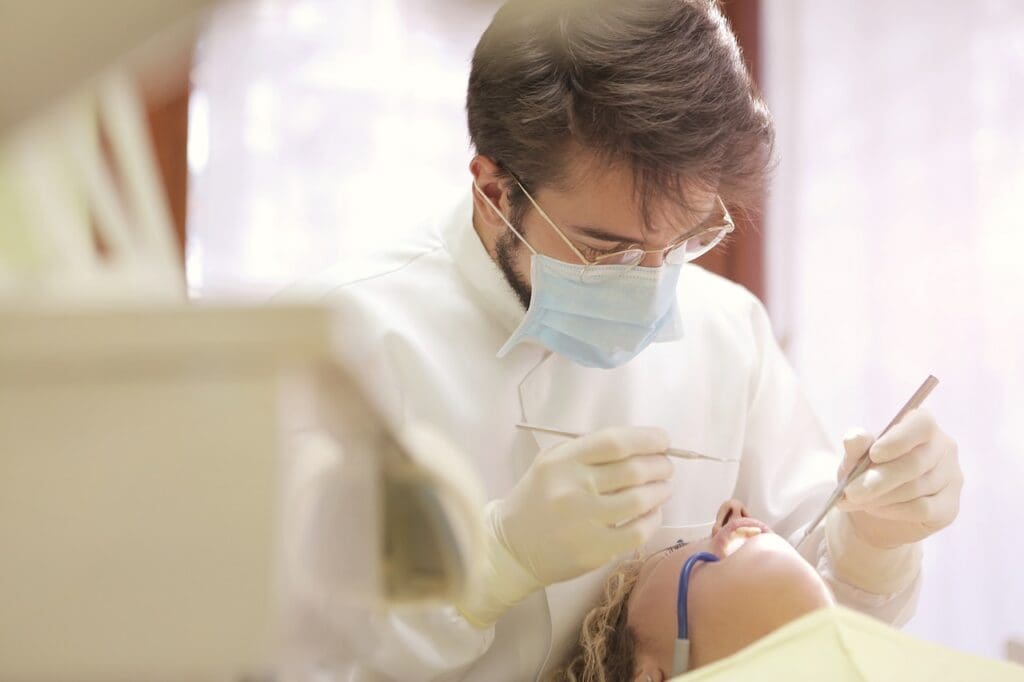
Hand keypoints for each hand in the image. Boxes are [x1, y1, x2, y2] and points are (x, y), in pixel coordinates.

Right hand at [456, 426, 672, 626]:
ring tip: (664, 487)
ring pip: (640, 500)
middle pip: (633, 470)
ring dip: (661, 490)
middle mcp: (574, 488)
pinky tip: (653, 512)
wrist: (510, 547)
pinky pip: (638, 532)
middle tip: (666, 466)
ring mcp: (585, 522)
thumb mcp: (549, 463)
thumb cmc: (535, 498)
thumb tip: (639, 446)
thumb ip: (587, 451)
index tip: (663, 440)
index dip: (647, 439)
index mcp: (562, 462)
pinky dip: (653, 519)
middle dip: (660, 465)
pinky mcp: (595, 551)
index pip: (615, 442)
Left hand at [836, 409, 962, 547]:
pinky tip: (876, 509)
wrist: (872, 510)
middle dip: (879, 479)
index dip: (899, 439)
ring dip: (881, 496)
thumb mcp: (854, 458)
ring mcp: (952, 478)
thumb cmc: (865, 473)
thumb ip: (855, 447)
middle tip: (851, 492)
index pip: (922, 424)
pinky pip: (923, 509)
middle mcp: (944, 448)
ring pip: (917, 488)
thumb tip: (855, 437)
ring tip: (857, 499)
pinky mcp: (950, 507)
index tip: (873, 454)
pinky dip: (894, 510)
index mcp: (921, 426)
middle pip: (916, 462)